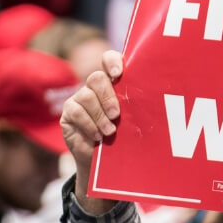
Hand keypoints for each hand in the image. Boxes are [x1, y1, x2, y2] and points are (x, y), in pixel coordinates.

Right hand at [60, 49, 124, 214]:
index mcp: (113, 84)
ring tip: (110, 131)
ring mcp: (79, 98)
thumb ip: (135, 109)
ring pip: (86, 95)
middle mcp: (94, 87)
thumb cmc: (122, 138)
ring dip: (100, 115)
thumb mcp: (131, 122)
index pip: (109, 60)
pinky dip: (89, 125)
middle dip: (108, 96)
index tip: (119, 73)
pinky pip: (77, 111)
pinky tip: (98, 136)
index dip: (112, 61)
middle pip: (97, 78)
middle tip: (117, 115)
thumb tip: (153, 105)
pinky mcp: (69, 112)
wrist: (102, 162)